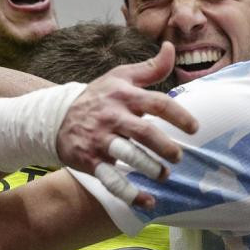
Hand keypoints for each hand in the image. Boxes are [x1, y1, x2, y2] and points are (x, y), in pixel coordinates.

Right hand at [57, 42, 198, 207]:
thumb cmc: (98, 96)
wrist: (55, 117)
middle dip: (166, 147)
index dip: (179, 116)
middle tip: (178, 156)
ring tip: (164, 174)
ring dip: (151, 168)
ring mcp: (100, 140)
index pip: (157, 103)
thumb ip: (149, 68)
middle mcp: (113, 116)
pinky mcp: (91, 160)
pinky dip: (131, 194)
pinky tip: (148, 202)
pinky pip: (112, 180)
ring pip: (129, 156)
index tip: (194, 128)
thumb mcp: (120, 77)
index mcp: (124, 95)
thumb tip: (170, 47)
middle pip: (145, 133)